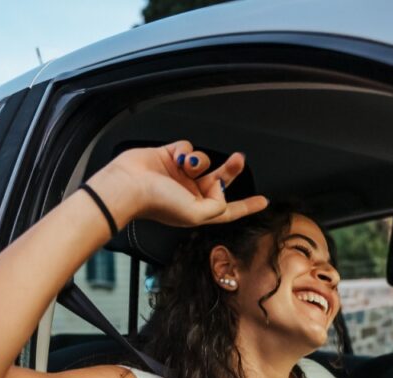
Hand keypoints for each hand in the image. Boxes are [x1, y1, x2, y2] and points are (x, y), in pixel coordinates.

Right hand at [89, 140, 268, 227]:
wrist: (128, 185)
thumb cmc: (156, 203)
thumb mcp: (196, 214)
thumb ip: (217, 206)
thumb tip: (222, 192)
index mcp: (198, 211)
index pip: (229, 209)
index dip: (247, 206)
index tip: (263, 201)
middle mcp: (190, 193)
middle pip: (220, 180)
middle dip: (230, 169)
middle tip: (239, 159)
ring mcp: (180, 176)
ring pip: (204, 161)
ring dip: (200, 161)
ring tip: (188, 165)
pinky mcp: (169, 157)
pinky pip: (188, 148)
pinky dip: (185, 151)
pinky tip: (176, 158)